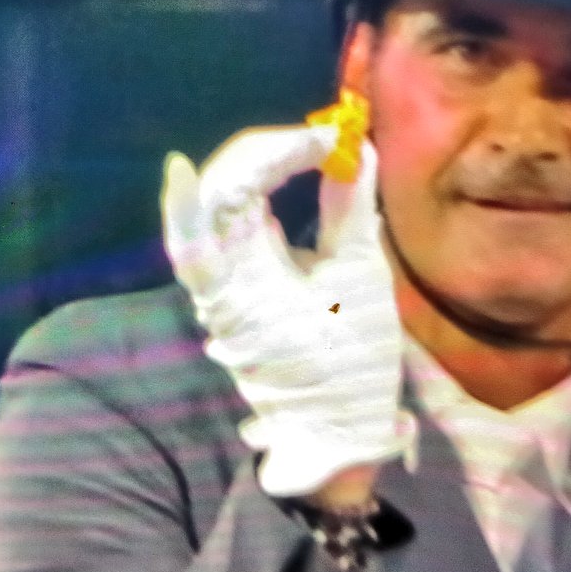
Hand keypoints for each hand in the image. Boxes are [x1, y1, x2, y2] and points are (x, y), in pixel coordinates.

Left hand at [161, 125, 415, 496]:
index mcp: (239, 284)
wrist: (331, 432)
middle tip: (322, 139)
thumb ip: (350, 209)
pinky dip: (233, 196)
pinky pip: (217, 232)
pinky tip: (254, 171)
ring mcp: (215, 287)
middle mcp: (212, 282)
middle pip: (213, 192)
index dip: (277, 153)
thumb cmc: (350, 365)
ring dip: (253, 168)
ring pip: (210, 207)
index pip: (232, 193)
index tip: (329, 141)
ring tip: (303, 148)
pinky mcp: (229, 290)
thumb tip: (356, 151)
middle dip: (264, 153)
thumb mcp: (359, 280)